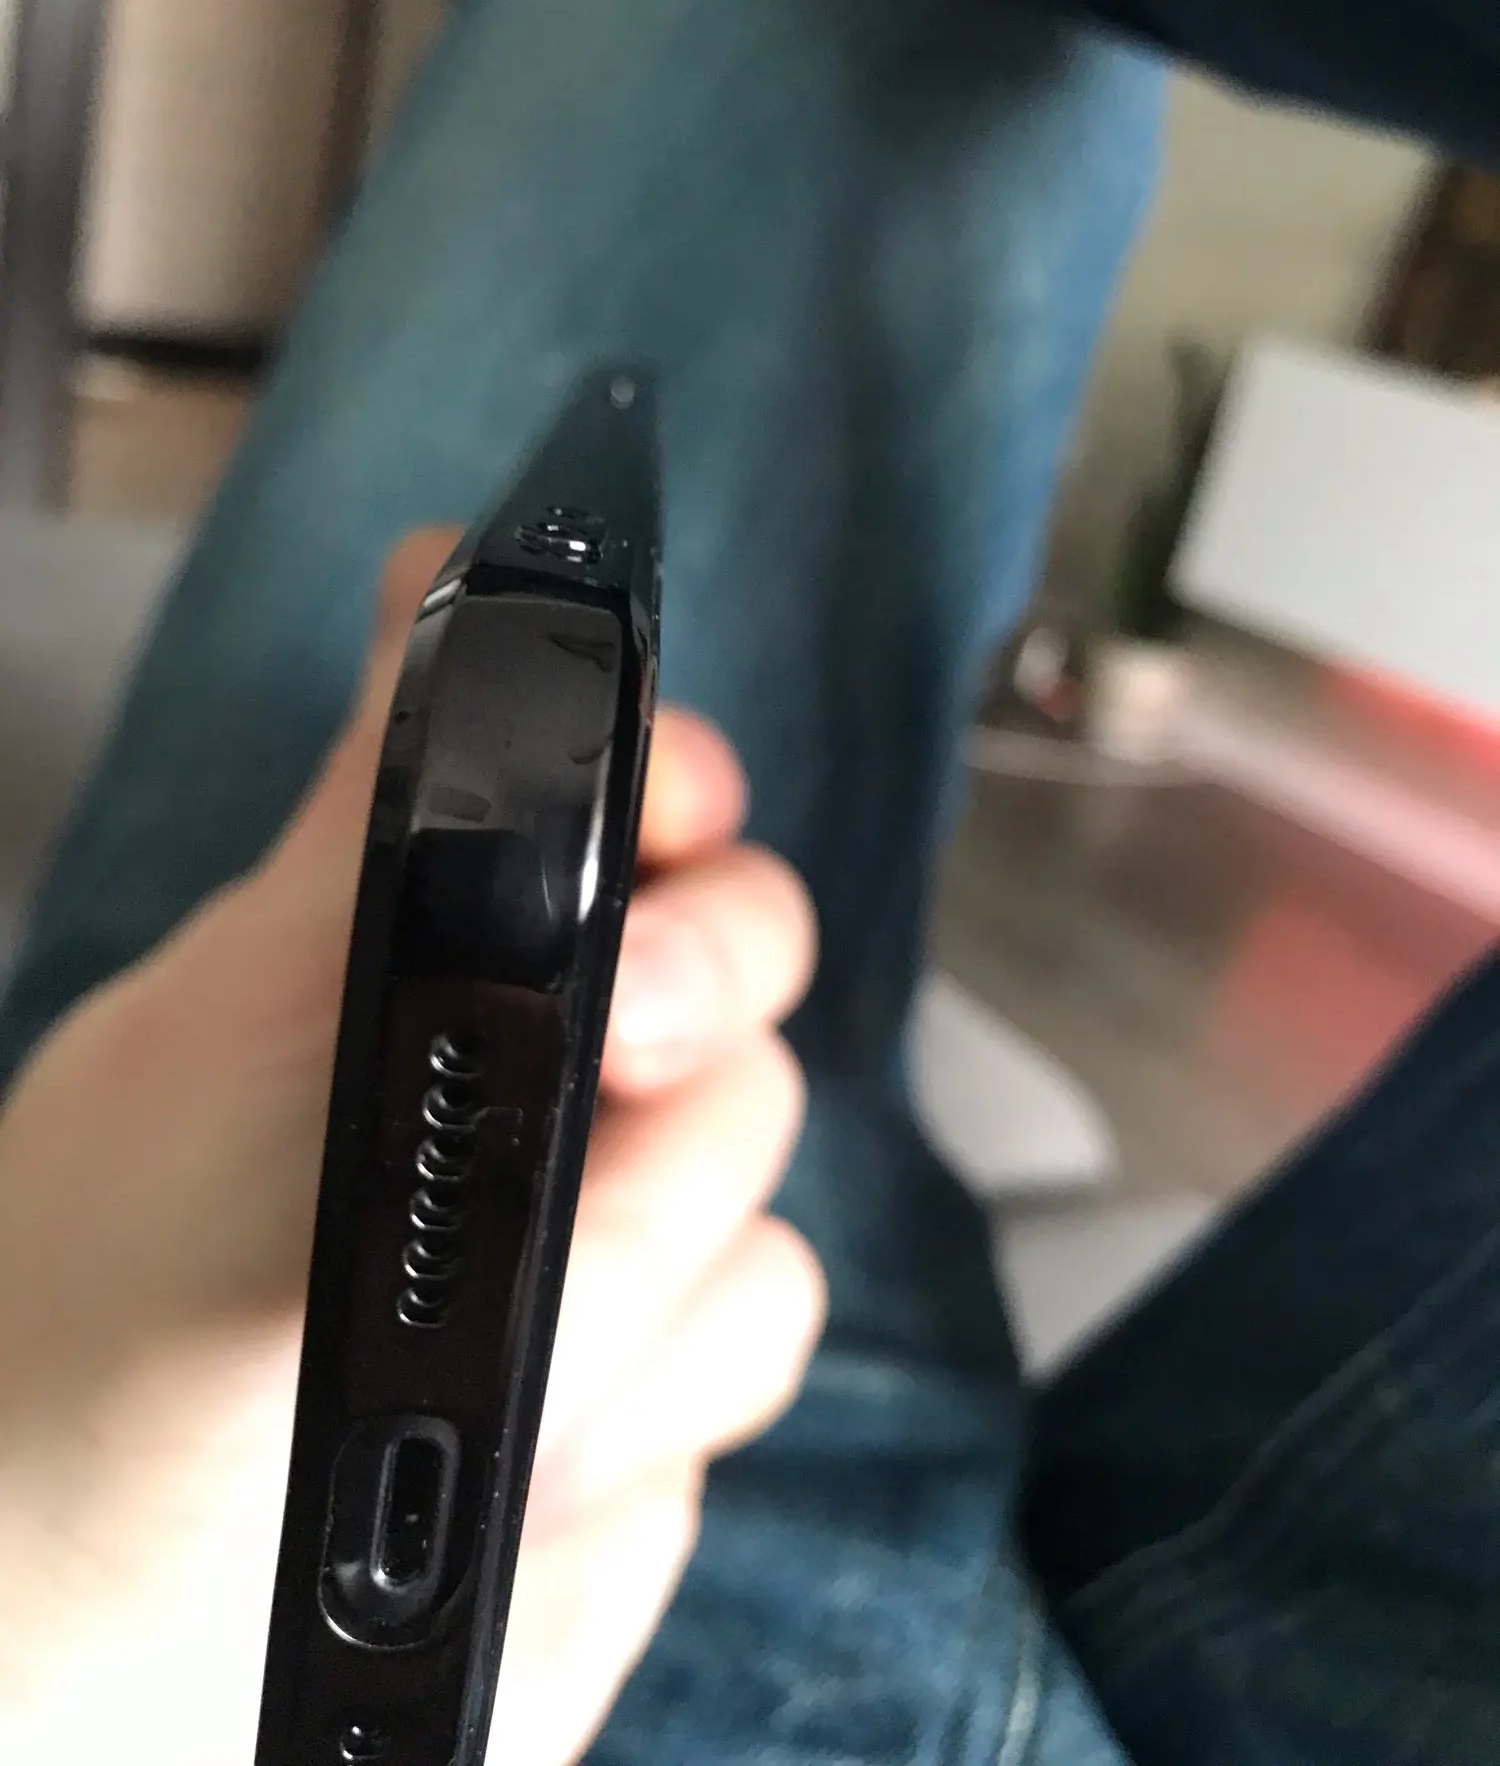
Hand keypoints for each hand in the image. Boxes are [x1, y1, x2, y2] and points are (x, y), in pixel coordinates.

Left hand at [0, 533, 822, 1765]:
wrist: (100, 1691)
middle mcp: (524, 1065)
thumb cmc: (89, 1366)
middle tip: (626, 1053)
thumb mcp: (214, 1051)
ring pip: (764, 1145)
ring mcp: (602, 1222)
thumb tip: (433, 562)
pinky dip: (663, 1391)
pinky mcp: (657, 1370)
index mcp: (408, 955)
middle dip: (698, 987)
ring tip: (502, 1364)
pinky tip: (542, 1461)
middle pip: (735, 939)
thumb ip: (362, 832)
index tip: (664, 807)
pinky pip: (763, 1315)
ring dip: (644, 1256)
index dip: (664, 775)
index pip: (598, 791)